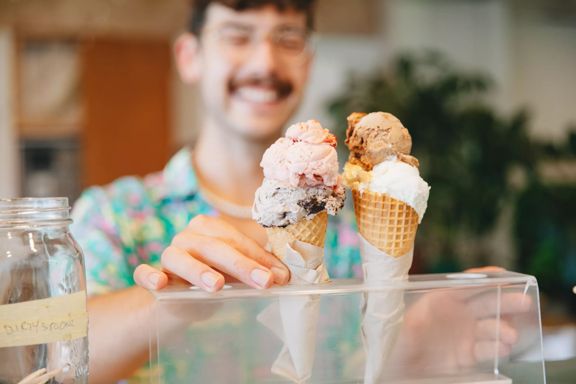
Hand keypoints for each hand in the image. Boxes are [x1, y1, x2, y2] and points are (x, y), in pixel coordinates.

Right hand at [133, 215, 289, 291]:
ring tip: (217, 285)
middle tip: (264, 281)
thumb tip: (283, 276)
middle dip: (241, 265)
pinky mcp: (150, 276)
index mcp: (210, 228)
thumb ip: (256, 269)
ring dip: (198, 271)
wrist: (181, 302)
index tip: (280, 276)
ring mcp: (168, 254)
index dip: (259, 257)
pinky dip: (150, 275)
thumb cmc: (216, 279)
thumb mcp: (237, 273)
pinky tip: (160, 283)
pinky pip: (144, 273)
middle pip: (214, 248)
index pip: (237, 240)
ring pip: (181, 258)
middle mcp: (188, 236)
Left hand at [391, 267, 531, 373]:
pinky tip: (503, 349)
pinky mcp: (467, 355)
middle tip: (523, 301)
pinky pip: (486, 349)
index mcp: (438, 300)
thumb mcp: (402, 332)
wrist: (400, 372)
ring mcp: (464, 335)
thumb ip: (412, 325)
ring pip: (490, 327)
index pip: (465, 285)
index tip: (503, 274)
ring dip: (504, 328)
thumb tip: (418, 319)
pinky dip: (497, 348)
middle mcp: (455, 315)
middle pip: (485, 303)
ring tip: (510, 335)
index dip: (484, 278)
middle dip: (505, 300)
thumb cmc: (396, 346)